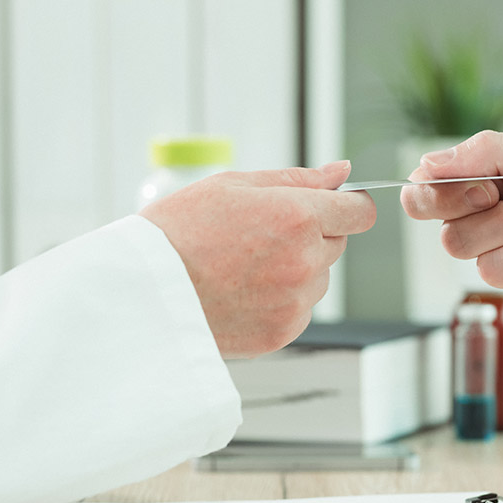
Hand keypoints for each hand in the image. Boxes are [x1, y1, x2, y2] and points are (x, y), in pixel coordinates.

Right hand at [140, 161, 375, 357]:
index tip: (331, 207)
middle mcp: (305, 261)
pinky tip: (243, 291)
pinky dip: (282, 300)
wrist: (143, 291)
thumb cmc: (180, 231)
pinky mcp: (283, 332)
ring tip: (244, 267)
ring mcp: (296, 301)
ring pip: (319, 278)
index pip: (360, 212)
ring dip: (297, 269)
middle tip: (261, 236)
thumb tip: (342, 171)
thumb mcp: (235, 185)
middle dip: (312, 235)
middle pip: (337, 244)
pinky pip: (300, 309)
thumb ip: (298, 178)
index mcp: (298, 216)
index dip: (347, 206)